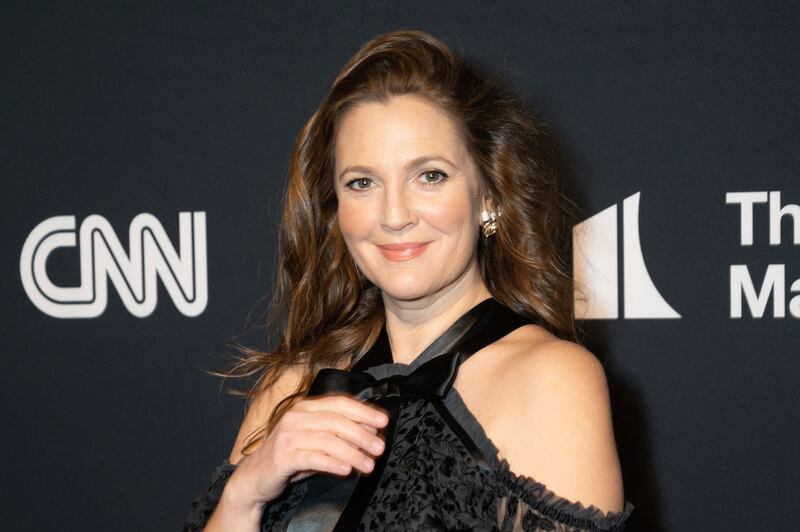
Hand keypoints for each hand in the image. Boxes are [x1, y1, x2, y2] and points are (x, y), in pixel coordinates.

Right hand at [225, 394, 388, 507]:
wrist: (256, 476)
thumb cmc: (291, 455)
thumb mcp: (317, 440)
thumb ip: (340, 433)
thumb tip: (372, 430)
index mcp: (306, 407)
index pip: (339, 402)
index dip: (363, 411)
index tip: (383, 421)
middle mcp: (295, 417)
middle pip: (336, 420)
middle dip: (362, 434)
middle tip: (380, 448)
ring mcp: (287, 436)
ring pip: (327, 440)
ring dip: (352, 453)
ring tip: (368, 465)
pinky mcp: (282, 456)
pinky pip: (312, 458)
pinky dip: (332, 463)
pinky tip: (346, 470)